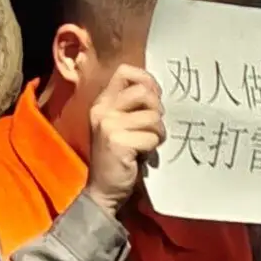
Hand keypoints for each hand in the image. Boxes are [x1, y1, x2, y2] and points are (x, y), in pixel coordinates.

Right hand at [85, 66, 165, 215]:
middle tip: (153, 127)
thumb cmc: (119, 156)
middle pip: (144, 92)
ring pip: (153, 117)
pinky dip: (153, 148)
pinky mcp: (117, 142)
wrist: (104, 189)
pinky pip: (152, 137)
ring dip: (158, 133)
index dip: (146, 81)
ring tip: (147, 143)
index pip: (125, 71)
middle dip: (157, 110)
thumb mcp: (121, 124)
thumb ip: (133, 105)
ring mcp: (108, 125)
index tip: (154, 98)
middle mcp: (102, 110)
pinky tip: (142, 155)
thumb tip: (157, 91)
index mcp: (102, 102)